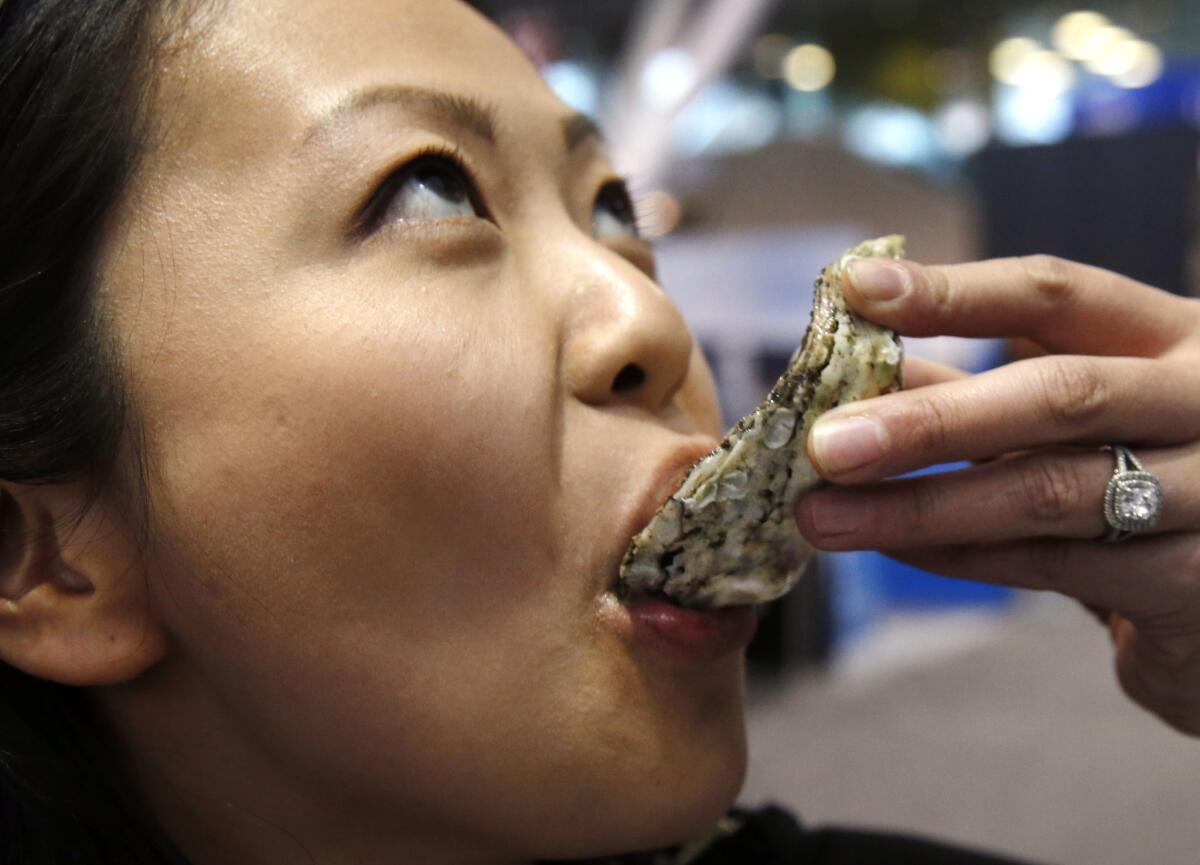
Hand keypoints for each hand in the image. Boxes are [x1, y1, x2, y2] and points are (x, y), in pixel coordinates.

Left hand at [792, 254, 1199, 735]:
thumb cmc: (1138, 478)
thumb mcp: (1064, 418)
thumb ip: (972, 392)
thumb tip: (850, 366)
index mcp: (1171, 336)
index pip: (1056, 294)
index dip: (953, 292)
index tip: (856, 290)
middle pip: (1058, 393)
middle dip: (928, 421)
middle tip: (824, 443)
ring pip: (1049, 491)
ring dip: (919, 506)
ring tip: (822, 517)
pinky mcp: (1197, 580)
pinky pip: (1056, 565)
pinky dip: (961, 555)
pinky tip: (893, 547)